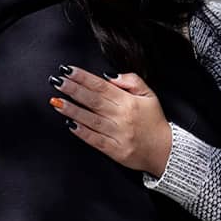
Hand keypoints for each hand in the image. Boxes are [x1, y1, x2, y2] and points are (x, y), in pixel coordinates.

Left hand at [48, 66, 171, 176]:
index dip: (83, 77)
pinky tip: (69, 124)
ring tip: (56, 101)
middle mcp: (122, 116)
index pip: (102, 86)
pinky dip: (82, 132)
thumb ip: (131, 81)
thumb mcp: (149, 95)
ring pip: (91, 119)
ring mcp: (118, 134)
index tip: (68, 70)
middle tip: (56, 81)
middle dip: (73, 90)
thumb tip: (109, 76)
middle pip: (93, 100)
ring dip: (72, 110)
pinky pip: (95, 140)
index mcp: (129, 101)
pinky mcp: (115, 150)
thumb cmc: (154, 121)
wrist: (165, 151)